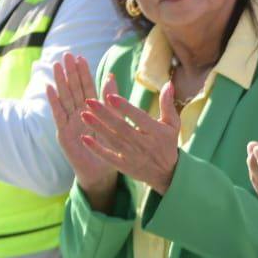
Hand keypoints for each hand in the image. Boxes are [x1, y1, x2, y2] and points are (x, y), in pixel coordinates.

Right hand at [47, 54, 118, 209]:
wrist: (102, 172)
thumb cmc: (109, 148)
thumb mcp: (114, 121)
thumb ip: (111, 100)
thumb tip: (112, 76)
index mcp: (91, 110)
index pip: (87, 88)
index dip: (84, 73)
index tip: (81, 57)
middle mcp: (78, 114)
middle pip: (74, 89)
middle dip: (70, 72)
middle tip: (67, 55)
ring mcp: (69, 122)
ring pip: (65, 98)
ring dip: (60, 82)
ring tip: (56, 66)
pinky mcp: (63, 133)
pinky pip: (58, 115)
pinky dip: (54, 101)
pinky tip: (49, 88)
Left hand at [80, 76, 180, 195]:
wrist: (166, 173)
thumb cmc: (168, 143)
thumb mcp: (173, 124)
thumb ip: (168, 104)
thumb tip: (168, 84)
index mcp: (156, 132)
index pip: (138, 117)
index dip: (124, 107)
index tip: (110, 96)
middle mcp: (143, 144)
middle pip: (121, 128)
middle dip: (104, 114)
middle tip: (89, 101)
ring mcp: (133, 156)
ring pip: (113, 140)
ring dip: (98, 127)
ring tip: (84, 114)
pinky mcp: (124, 166)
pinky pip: (108, 157)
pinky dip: (97, 149)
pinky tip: (85, 138)